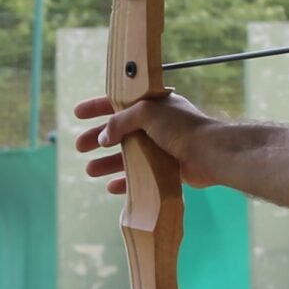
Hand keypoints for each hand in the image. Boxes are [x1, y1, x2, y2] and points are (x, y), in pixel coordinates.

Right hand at [72, 91, 217, 195]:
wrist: (210, 153)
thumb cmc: (181, 127)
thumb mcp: (146, 113)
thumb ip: (120, 121)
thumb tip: (104, 136)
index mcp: (153, 104)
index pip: (119, 101)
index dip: (97, 107)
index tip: (78, 114)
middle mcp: (157, 123)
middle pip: (120, 130)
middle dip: (98, 138)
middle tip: (80, 146)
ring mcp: (162, 146)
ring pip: (128, 154)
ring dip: (108, 162)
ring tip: (89, 170)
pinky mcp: (168, 168)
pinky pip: (141, 174)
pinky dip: (126, 180)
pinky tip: (111, 187)